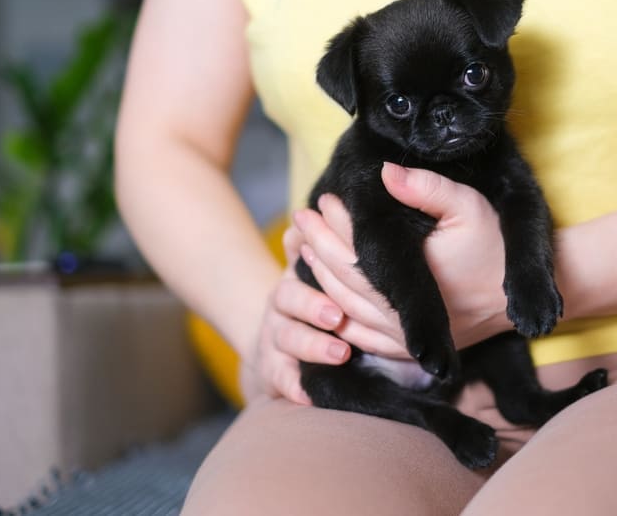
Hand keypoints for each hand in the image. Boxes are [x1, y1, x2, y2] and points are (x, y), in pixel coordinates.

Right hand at [240, 217, 409, 404]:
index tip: (338, 298)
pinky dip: (293, 388)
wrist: (275, 344)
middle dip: (313, 310)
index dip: (314, 287)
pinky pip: (281, 382)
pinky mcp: (274, 374)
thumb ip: (314, 246)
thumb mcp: (312, 272)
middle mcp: (279, 312)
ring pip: (286, 343)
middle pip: (288, 305)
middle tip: (339, 318)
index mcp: (292, 284)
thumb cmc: (310, 302)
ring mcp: (274, 343)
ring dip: (313, 348)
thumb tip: (304, 219)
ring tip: (342, 354)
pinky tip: (310, 395)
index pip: (295, 279)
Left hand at [292, 163, 510, 353]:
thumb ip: (427, 188)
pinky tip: (322, 286)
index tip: (325, 200)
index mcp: (413, 283)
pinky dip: (332, 309)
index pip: (358, 252)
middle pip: (342, 280)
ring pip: (341, 308)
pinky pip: (353, 333)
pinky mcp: (399, 350)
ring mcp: (398, 339)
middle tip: (302, 218)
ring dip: (320, 275)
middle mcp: (401, 319)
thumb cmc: (492, 245)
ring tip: (306, 245)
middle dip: (319, 244)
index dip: (336, 225)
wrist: (513, 296)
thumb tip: (385, 171)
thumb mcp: (468, 207)